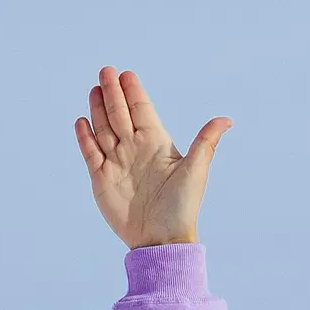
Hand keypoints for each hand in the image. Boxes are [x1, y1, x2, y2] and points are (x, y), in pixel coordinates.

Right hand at [73, 66, 232, 249]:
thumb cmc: (182, 206)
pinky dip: (85, 137)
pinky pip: (90, 152)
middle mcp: (134, 148)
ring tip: (94, 89)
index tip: (127, 74)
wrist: (161, 239)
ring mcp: (116, 162)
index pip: (142, 110)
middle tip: (106, 70)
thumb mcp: (196, 170)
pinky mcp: (101, 178)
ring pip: (104, 129)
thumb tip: (227, 119)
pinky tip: (82, 120)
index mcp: (156, 142)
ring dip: (98, 109)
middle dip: (112, 92)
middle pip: (120, 114)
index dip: (133, 92)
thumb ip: (206, 142)